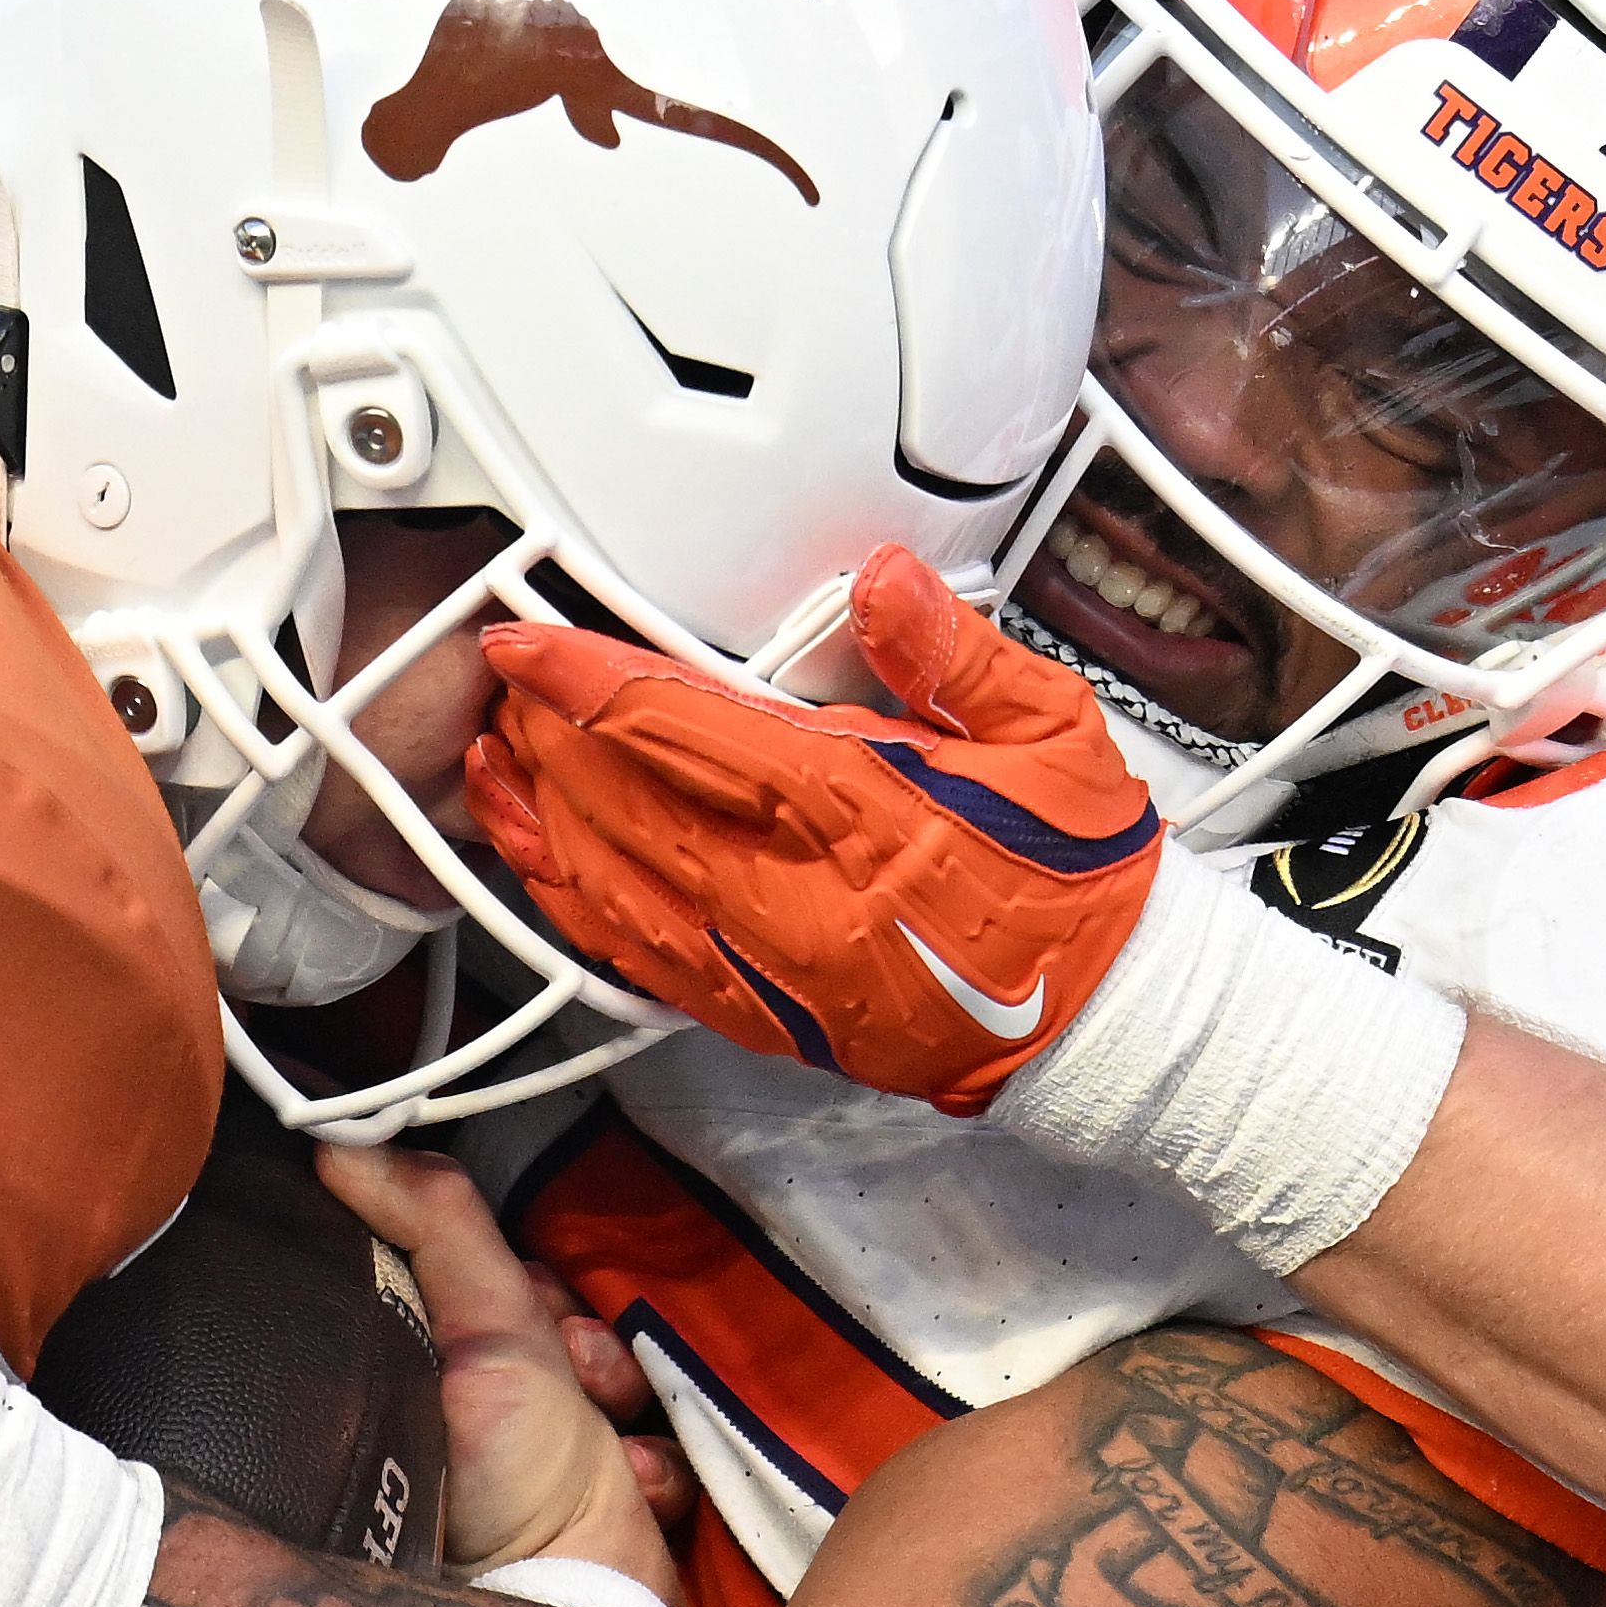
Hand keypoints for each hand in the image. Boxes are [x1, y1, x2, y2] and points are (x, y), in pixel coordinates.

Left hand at [312, 1146, 686, 1606]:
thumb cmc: (511, 1487)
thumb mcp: (479, 1336)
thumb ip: (435, 1230)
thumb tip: (340, 1143)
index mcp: (425, 1373)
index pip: (484, 1286)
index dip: (523, 1283)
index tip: (529, 1299)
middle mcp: (473, 1421)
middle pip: (554, 1331)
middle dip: (581, 1340)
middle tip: (573, 1371)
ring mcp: (537, 1476)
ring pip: (608, 1389)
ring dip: (620, 1396)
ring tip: (607, 1431)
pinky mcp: (597, 1519)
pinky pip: (649, 1458)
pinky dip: (651, 1468)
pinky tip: (636, 1491)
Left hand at [472, 547, 1162, 1113]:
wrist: (1105, 1024)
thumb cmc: (1076, 881)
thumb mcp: (1049, 736)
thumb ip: (956, 654)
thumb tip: (884, 582)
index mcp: (861, 814)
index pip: (684, 732)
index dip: (587, 681)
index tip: (527, 644)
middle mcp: (798, 901)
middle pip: (624, 806)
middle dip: (552, 739)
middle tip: (509, 686)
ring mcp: (772, 971)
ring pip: (612, 890)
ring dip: (542, 821)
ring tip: (500, 762)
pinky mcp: (765, 1020)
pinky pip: (638, 963)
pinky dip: (576, 907)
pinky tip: (546, 866)